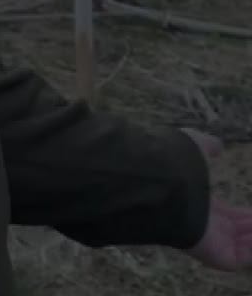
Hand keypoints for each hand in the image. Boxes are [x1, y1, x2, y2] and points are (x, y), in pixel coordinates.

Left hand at [179, 128, 251, 269]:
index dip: (246, 214)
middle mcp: (204, 225)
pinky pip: (243, 259)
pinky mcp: (218, 256)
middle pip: (237, 233)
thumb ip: (206, 146)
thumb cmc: (176, 164)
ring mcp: (210, 243)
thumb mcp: (194, 147)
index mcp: (199, 205)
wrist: (162, 186)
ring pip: (243, 247)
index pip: (227, 216)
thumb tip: (217, 146)